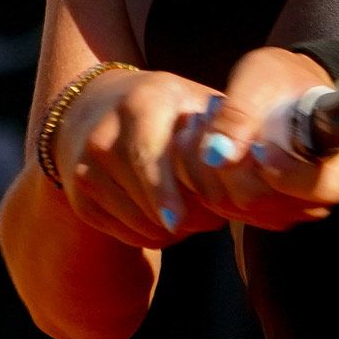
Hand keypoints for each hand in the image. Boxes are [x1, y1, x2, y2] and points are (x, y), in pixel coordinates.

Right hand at [52, 68, 228, 248]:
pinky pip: (127, 235)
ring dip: (173, 230)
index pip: (151, 159)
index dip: (171, 194)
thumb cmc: (166, 109)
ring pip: (141, 225)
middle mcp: (104, 136)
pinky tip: (164, 214)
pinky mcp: (80, 198)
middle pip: (148, 202)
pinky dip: (153, 234)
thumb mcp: (195, 103)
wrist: (95, 105)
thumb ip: (226, 129)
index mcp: (141, 105)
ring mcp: (85, 169)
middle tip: (213, 218)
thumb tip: (258, 160)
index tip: (196, 219)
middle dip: (188, 218)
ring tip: (191, 211)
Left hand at [172, 47, 338, 231]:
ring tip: (207, 126)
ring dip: (211, 169)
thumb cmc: (281, 78)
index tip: (260, 148)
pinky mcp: (263, 211)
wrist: (278, 87)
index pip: (324, 188)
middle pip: (268, 202)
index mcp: (338, 158)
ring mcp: (290, 207)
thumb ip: (240, 113)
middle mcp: (318, 193)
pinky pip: (226, 210)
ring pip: (240, 209)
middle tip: (215, 119)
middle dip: (230, 164)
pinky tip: (203, 149)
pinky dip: (205, 180)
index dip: (287, 175)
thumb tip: (218, 156)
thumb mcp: (261, 78)